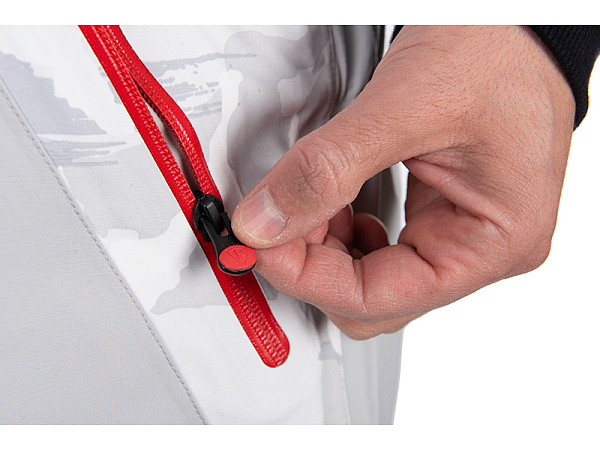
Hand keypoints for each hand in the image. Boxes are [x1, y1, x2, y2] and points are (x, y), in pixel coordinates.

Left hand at [231, 26, 574, 338]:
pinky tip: (331, 204)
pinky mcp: (440, 215)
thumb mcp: (402, 108)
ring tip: (304, 204)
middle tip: (276, 223)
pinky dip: (344, 233)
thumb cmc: (496, 50)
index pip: (378, 299)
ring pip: (372, 279)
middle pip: (373, 299)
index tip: (259, 244)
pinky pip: (380, 250)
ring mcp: (460, 235)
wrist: (515, 18)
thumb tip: (264, 223)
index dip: (306, 277)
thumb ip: (325, 170)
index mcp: (493, 243)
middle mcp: (481, 250)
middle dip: (315, 266)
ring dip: (326, 250)